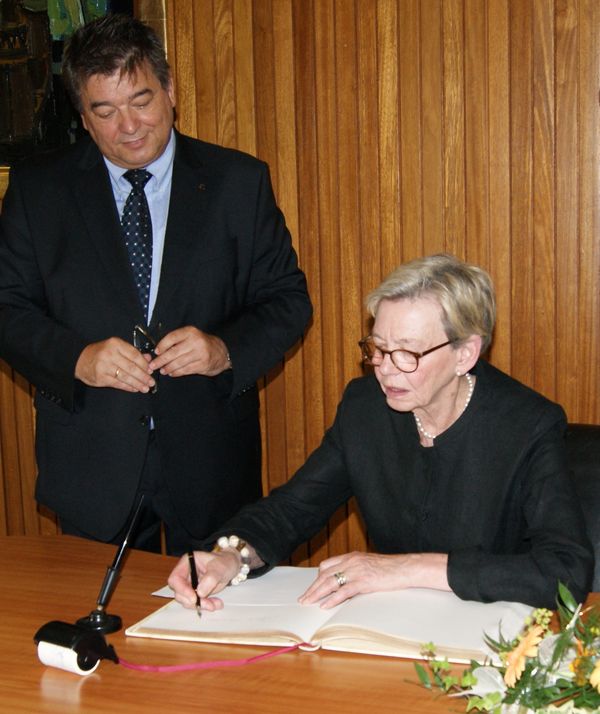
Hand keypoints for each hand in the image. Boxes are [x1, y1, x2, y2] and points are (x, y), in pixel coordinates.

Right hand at [75, 337, 154, 391]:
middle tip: (151, 382)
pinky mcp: (101, 378)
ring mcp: (104, 367)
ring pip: (126, 377)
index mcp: (115, 344)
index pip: (135, 355)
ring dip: (138, 384)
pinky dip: (128, 387)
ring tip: (146, 388)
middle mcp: (110, 354)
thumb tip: (148, 359)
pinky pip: (118, 383)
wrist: (79, 359)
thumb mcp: (116, 347)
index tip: (151, 370)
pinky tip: (135, 389)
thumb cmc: (100, 352)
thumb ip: (132, 352)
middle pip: (132, 367)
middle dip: (143, 376)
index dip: (144, 364)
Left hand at [149, 327, 230, 376]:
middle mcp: (195, 341)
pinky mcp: (203, 364)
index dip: (162, 345)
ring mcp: (200, 353)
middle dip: (161, 360)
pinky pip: (185, 370)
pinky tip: (172, 373)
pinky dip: (177, 372)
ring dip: (168, 368)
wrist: (221, 352)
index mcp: (190, 332)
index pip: (172, 337)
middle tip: (153, 366)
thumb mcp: (191, 336)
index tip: (156, 352)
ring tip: (162, 370)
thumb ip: (177, 340)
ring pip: (179, 362)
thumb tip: (159, 350)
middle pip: (173, 352)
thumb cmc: (202, 344)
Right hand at [167, 550, 240, 610]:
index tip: (194, 598)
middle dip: (192, 601)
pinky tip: (216, 603)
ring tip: (215, 604)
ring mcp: (189, 584)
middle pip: (179, 592)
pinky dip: (205, 606)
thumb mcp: (220, 568)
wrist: (230, 566)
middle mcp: (185, 573)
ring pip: (186, 600)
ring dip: (200, 605)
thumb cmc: (224, 562)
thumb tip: (199, 592)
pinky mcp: (194, 593)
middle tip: (207, 604)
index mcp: (187, 562)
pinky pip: (195, 603)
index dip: (182, 589)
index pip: (175, 578)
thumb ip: (210, 579)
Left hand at [298, 551, 449, 608]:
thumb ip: (356, 570)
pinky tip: (325, 605)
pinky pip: (343, 591)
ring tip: (308, 602)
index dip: (318, 577)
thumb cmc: (391, 569)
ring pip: (330, 582)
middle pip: (325, 574)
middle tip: (303, 598)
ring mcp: (357, 571)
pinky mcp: (364, 581)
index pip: (328, 565)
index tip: (312, 587)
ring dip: (316, 593)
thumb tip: (347, 582)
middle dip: (312, 587)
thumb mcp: (369, 565)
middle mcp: (351, 561)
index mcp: (352, 556)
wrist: (406, 568)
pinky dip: (332, 599)